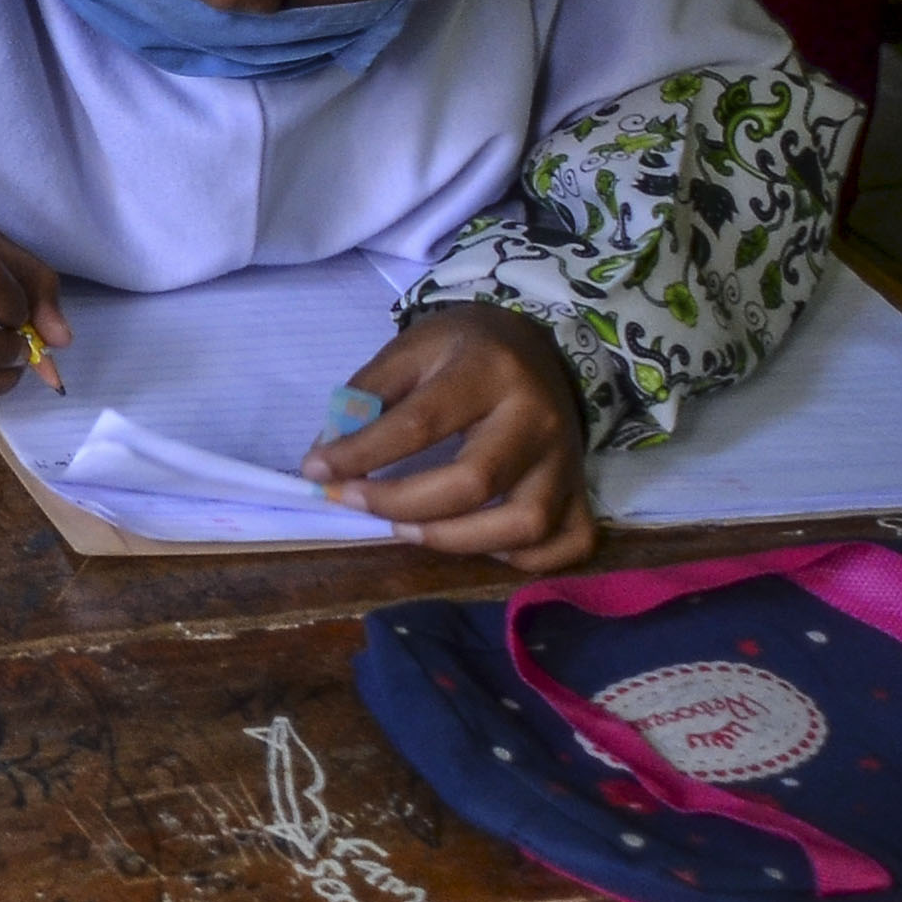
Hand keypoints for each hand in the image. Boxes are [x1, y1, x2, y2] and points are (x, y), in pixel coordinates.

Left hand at [305, 303, 593, 568]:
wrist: (535, 342)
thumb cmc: (462, 350)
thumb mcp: (409, 351)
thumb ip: (364, 399)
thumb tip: (325, 459)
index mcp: (488, 371)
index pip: (420, 424)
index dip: (361, 455)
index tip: (316, 472)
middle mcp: (536, 417)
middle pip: (474, 482)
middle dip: (401, 503)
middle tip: (355, 501)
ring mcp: (567, 459)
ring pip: (526, 524)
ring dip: (457, 540)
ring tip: (407, 527)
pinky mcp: (584, 489)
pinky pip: (569, 542)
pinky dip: (525, 558)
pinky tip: (478, 541)